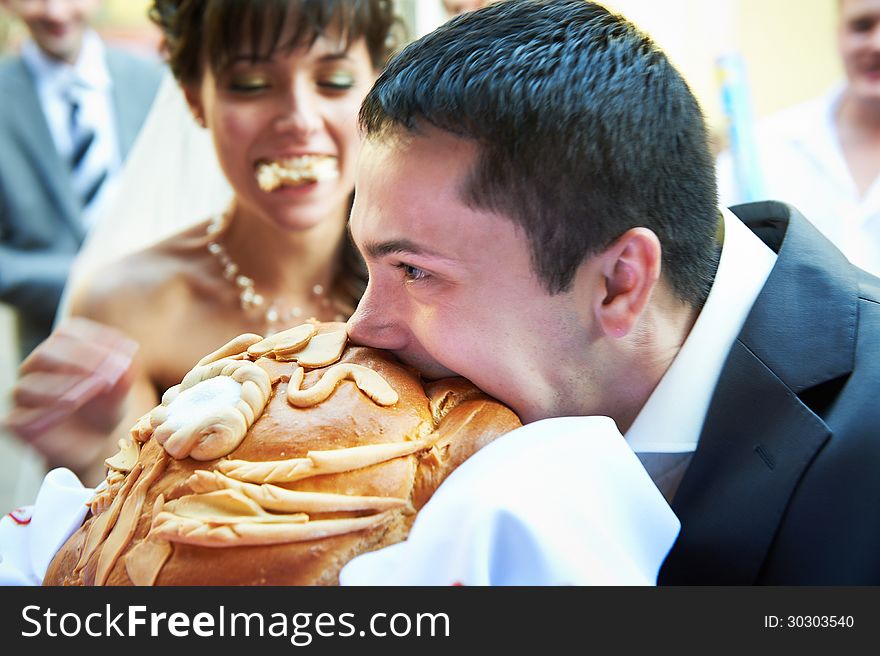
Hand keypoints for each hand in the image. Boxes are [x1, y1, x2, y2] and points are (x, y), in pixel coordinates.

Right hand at [4, 318, 138, 472]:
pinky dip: (45, 415)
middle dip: (79, 363)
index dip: (93, 343)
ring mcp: (24, 394)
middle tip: (105, 378)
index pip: (67, 333)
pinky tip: (66, 414)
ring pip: (28, 385)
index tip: (120, 357)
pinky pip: (19, 417)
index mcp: (61, 349)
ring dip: (62, 390)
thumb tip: (129, 355)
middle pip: (45, 354)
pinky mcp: (16, 422)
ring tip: (84, 398)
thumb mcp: (121, 391)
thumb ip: (125, 373)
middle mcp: (37, 367)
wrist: (94, 444)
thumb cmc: (105, 408)